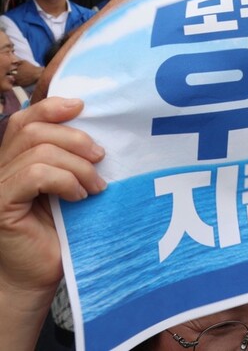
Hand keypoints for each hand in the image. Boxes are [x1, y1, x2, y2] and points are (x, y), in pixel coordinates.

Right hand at [0, 98, 105, 304]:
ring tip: (94, 187)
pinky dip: (65, 181)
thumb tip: (100, 132)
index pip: (24, 119)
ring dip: (77, 166)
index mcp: (13, 160)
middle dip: (75, 139)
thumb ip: (70, 160)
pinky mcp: (0, 205)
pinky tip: (79, 197)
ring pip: (39, 152)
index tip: (83, 107)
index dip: (52, 107)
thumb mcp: (69, 187)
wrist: (39, 277)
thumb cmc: (59, 233)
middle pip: (33, 130)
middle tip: (100, 158)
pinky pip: (35, 175)